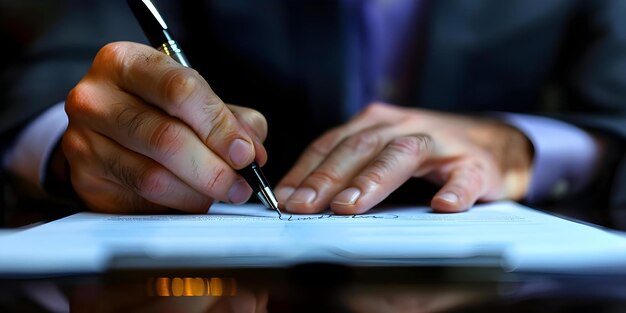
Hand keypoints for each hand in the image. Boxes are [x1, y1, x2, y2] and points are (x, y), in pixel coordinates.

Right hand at [62, 41, 267, 212]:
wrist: (106, 127)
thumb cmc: (156, 106)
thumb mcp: (194, 97)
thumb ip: (230, 118)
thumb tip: (252, 149)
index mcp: (125, 62)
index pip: (180, 91)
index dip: (220, 127)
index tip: (246, 153)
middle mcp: (95, 98)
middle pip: (167, 138)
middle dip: (214, 168)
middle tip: (240, 184)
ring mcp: (84, 141)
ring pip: (153, 176)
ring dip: (199, 192)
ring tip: (222, 192)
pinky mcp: (86, 179)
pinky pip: (142, 200)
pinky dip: (177, 204)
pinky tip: (192, 198)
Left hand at [275, 103, 532, 213]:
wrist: (490, 142)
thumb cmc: (425, 152)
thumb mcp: (380, 152)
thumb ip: (346, 169)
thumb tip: (299, 200)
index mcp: (375, 123)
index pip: (332, 144)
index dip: (306, 171)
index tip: (284, 198)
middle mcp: (403, 125)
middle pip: (360, 147)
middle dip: (329, 177)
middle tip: (306, 206)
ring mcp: (440, 141)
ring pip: (403, 154)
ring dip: (374, 180)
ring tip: (351, 205)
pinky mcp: (474, 163)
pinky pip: (464, 176)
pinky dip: (454, 190)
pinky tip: (443, 206)